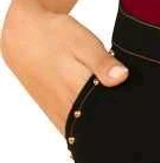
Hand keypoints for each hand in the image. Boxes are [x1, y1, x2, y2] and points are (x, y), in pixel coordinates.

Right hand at [1, 4, 128, 135]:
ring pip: (87, 126)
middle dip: (114, 110)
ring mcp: (59, 115)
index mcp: (75, 89)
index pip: (108, 110)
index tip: (131, 94)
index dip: (124, 104)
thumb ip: (103, 62)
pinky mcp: (55, 116)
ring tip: (105, 92)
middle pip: (99, 120)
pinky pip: (75, 126)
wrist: (24, 38)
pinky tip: (94, 101)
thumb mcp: (83, 42)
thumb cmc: (55, 36)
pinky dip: (87, 118)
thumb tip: (123, 77)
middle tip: (119, 89)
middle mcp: (66, 108)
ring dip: (100, 114)